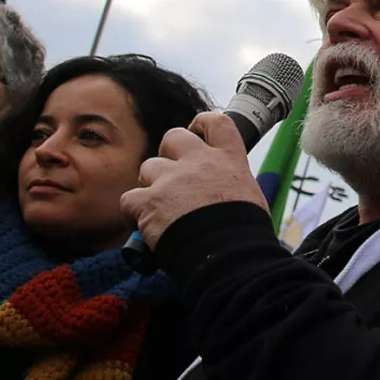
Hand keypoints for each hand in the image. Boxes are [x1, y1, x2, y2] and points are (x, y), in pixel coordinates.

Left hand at [120, 113, 268, 248]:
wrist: (229, 256)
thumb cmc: (245, 235)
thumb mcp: (250, 198)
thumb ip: (231, 186)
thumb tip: (220, 196)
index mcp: (229, 160)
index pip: (216, 123)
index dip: (202, 125)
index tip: (197, 134)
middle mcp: (200, 162)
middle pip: (174, 137)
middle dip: (168, 155)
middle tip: (172, 178)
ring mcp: (172, 179)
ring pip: (148, 168)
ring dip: (151, 186)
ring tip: (161, 210)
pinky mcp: (150, 201)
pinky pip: (129, 199)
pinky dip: (134, 213)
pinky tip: (144, 227)